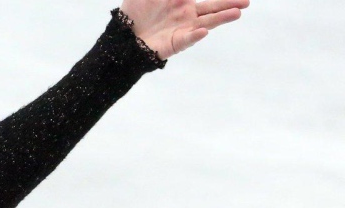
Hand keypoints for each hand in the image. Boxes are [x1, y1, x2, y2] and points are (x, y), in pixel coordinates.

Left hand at [119, 0, 249, 59]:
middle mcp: (187, 14)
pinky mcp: (176, 42)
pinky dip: (196, 35)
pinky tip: (204, 30)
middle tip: (246, 2)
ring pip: (207, 22)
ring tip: (237, 13)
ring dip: (222, 17)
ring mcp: (184, 28)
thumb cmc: (135, 12)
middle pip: (213, 7)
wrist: (122, 36)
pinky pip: (188, 38)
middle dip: (230, 3)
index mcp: (182, 0)